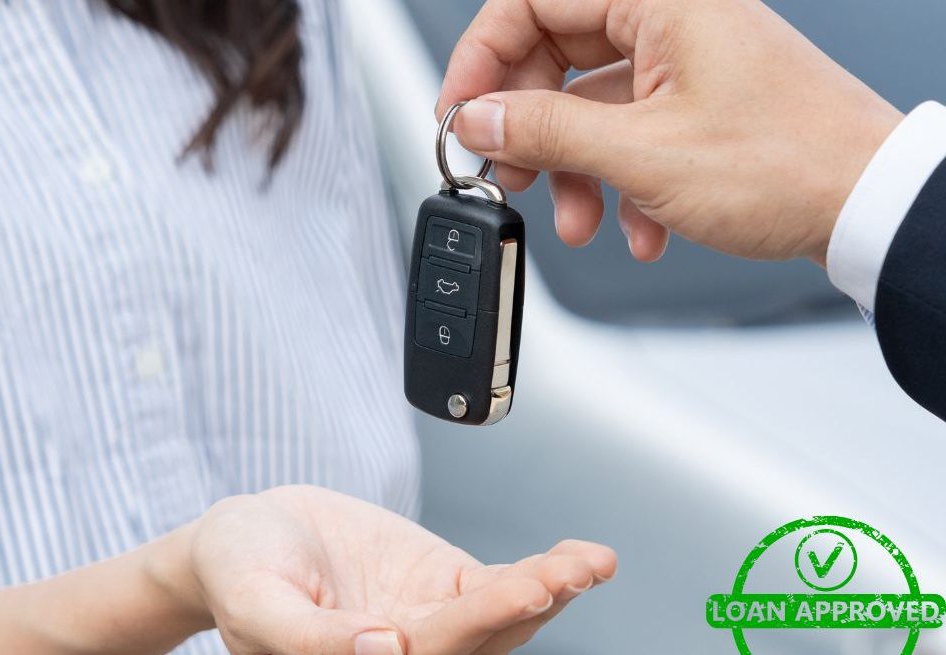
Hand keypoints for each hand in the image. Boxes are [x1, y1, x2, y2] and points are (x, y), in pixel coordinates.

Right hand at [157, 485, 616, 654]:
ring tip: (592, 562)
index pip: (433, 652)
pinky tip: (580, 558)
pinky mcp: (444, 584)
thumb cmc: (237, 570)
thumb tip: (384, 649)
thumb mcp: (255, 603)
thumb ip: (311, 639)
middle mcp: (404, 651)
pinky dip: (542, 571)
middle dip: (533, 602)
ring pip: (502, 615)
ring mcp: (430, 618)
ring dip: (551, 588)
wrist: (247, 535)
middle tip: (573, 572)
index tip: (528, 586)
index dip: (483, 620)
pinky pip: (500, 583)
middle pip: (483, 638)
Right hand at [439, 0, 902, 263]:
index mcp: (659, 1)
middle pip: (556, 55)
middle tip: (507, 170)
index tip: (461, 112)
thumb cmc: (788, 166)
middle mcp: (671, 20)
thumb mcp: (642, 154)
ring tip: (576, 218)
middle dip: (527, 126)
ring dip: (573, 169)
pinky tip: (634, 226)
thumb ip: (546, 131)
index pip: (532, 2)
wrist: (867, 207)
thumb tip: (479, 118)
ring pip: (590, 104)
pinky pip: (628, 132)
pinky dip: (617, 182)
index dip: (482, 59)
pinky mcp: (696, 105)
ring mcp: (684, 63)